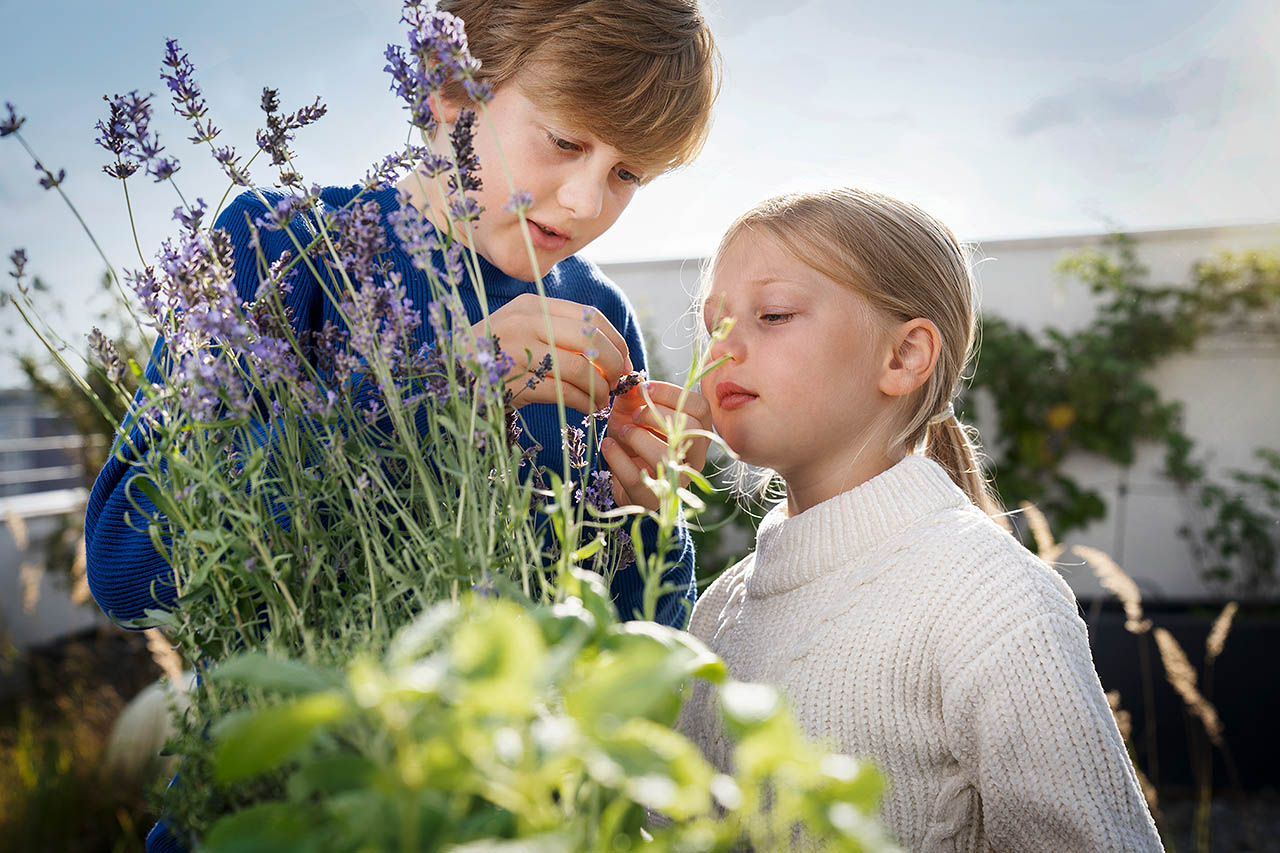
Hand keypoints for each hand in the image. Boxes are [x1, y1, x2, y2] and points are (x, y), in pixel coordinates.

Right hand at [479, 294, 631, 413]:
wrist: (450, 370)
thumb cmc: (495, 353)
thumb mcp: (523, 327)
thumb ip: (558, 331)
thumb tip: (610, 353)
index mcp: (534, 306)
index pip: (590, 316)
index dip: (616, 341)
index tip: (625, 361)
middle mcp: (527, 323)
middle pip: (590, 338)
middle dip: (614, 364)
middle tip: (616, 382)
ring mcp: (519, 351)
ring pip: (580, 368)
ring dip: (600, 388)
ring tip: (601, 399)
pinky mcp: (515, 382)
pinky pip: (563, 392)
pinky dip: (583, 402)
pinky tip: (586, 408)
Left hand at [600, 381, 712, 511]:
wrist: (620, 473)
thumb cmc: (633, 435)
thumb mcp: (632, 409)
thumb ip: (634, 393)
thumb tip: (630, 378)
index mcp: (697, 432)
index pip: (700, 407)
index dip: (671, 393)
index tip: (645, 388)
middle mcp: (694, 457)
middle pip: (688, 428)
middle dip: (655, 414)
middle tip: (634, 414)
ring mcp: (676, 480)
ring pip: (665, 454)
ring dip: (638, 437)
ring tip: (622, 432)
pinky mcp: (653, 498)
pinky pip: (638, 478)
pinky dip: (618, 458)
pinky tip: (608, 446)